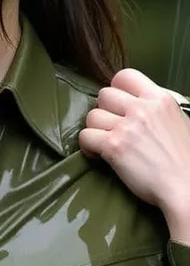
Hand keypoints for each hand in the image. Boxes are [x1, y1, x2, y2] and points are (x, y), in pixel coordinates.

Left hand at [79, 69, 189, 222]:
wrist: (186, 190)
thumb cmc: (185, 162)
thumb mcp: (178, 121)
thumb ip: (156, 109)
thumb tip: (137, 102)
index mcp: (160, 99)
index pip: (125, 76)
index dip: (116, 88)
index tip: (117, 104)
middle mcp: (142, 109)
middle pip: (104, 95)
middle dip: (105, 111)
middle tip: (112, 127)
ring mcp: (126, 127)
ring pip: (92, 116)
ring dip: (96, 130)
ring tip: (106, 142)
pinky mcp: (113, 146)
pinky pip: (85, 136)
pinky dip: (88, 146)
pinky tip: (98, 154)